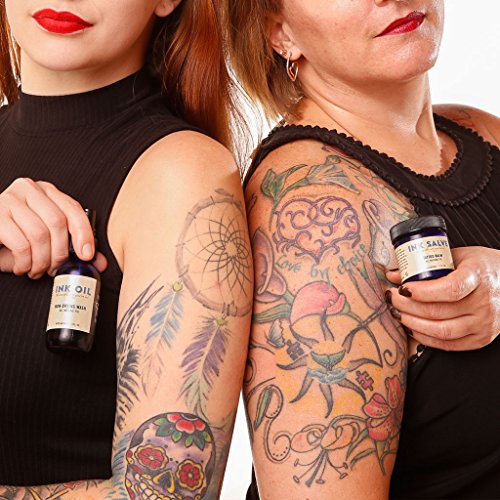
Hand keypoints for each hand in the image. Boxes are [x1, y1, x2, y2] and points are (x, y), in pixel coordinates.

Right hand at [0, 178, 106, 278]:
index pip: (73, 209)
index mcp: (46, 192)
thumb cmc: (13, 239)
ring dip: (41, 261)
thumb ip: (73, 250)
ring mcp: (9, 199)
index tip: (86, 255)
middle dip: (59, 253)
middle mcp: (28, 189)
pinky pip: (20, 243)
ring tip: (36, 270)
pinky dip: (25, 262)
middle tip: (53, 269)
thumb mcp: (45, 242)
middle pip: (58, 222)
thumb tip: (99, 262)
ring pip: (39, 234)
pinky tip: (22, 267)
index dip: (84, 234)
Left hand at [385, 247, 499, 350]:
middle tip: (392, 298)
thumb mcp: (457, 256)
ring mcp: (484, 323)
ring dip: (412, 323)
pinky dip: (425, 338)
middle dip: (407, 306)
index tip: (402, 288)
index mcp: (479, 276)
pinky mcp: (481, 339)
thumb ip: (425, 264)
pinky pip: (448, 344)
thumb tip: (393, 274)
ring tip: (397, 313)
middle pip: (439, 311)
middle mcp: (484, 302)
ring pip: (441, 331)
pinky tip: (411, 327)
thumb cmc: (481, 267)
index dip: (422, 292)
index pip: (450, 289)